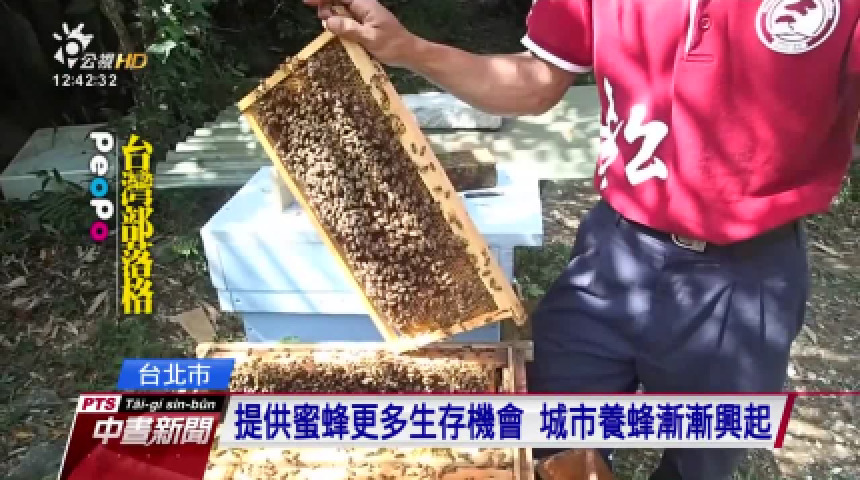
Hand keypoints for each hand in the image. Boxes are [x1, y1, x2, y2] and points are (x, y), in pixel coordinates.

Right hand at [303, 0, 418, 66]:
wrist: (409, 53)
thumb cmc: (393, 45)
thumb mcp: (370, 39)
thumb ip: (349, 29)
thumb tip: (328, 21)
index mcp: (365, 5)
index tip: (307, 2)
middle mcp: (364, 7)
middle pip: (338, 1)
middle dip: (327, 8)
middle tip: (325, 24)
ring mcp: (364, 16)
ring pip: (341, 11)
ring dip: (333, 18)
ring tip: (331, 31)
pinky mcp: (365, 25)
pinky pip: (348, 21)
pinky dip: (340, 25)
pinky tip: (338, 35)